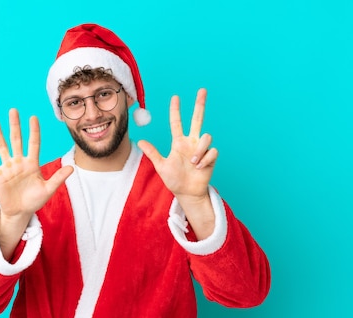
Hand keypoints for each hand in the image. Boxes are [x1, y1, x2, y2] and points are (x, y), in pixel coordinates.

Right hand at [0, 109, 72, 218]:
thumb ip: (58, 178)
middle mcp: (19, 162)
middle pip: (16, 140)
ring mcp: (7, 167)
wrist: (20, 212)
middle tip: (13, 110)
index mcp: (32, 163)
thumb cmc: (35, 200)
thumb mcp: (48, 190)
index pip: (33, 143)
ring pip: (2, 147)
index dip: (34, 131)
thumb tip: (72, 168)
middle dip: (15, 126)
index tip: (33, 117)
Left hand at [138, 89, 217, 238]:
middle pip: (197, 119)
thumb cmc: (174, 180)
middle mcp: (191, 142)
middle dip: (200, 104)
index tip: (175, 97)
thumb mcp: (161, 166)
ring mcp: (202, 149)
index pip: (177, 122)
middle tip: (202, 90)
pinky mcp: (211, 157)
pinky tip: (199, 167)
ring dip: (199, 149)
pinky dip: (205, 159)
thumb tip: (140, 141)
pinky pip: (212, 151)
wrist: (187, 193)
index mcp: (179, 142)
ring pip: (206, 137)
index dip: (176, 110)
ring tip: (193, 162)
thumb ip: (152, 153)